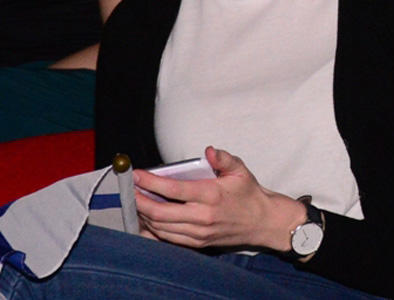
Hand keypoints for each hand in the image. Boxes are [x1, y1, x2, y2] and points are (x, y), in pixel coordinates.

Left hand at [133, 146, 305, 250]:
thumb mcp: (240, 169)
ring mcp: (200, 233)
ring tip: (136, 202)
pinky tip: (148, 219)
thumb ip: (223, 158)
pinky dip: (155, 230)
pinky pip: (170, 239)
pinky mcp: (199, 243)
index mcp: (211, 195)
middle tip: (130, 190)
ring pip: (162, 228)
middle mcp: (203, 217)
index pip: (174, 190)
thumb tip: (208, 150)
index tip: (137, 174)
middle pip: (161, 213)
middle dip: (141, 201)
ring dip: (145, 216)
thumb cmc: (249, 193)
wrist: (263, 221)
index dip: (151, 182)